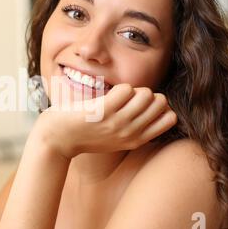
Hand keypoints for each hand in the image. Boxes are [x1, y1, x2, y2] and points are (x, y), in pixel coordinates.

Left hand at [33, 84, 177, 158]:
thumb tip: (158, 104)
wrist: (57, 139)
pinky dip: (118, 87)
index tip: (142, 105)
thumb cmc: (86, 134)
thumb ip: (135, 127)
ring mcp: (118, 123)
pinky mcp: (104, 112)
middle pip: (161, 102)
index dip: (160, 106)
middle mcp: (131, 134)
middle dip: (146, 94)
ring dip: (132, 89)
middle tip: (127, 99)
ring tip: (116, 97)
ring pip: (146, 94)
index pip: (170, 119)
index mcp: (136, 140)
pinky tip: (107, 96)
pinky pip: (126, 89)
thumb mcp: (116, 138)